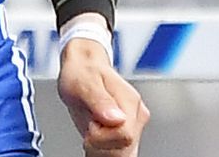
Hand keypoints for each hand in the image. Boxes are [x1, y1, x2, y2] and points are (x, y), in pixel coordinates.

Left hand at [58, 40, 149, 154]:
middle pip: (125, 149)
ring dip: (103, 147)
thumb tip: (116, 119)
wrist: (82, 69)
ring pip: (124, 154)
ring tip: (92, 127)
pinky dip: (105, 150)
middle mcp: (137, 114)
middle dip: (102, 144)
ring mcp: (134, 124)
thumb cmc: (81, 74)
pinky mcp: (128, 133)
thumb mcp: (83, 82)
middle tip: (90, 124)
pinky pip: (120, 153)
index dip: (101, 135)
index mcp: (130, 100)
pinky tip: (96, 136)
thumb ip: (99, 100)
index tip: (90, 123)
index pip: (124, 136)